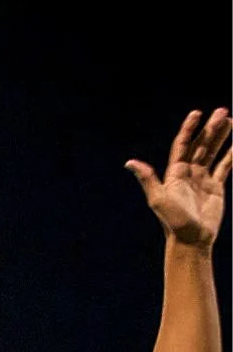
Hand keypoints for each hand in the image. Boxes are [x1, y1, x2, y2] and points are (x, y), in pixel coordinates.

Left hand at [128, 107, 230, 247]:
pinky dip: (231, 155)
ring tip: (230, 120)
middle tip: (222, 112)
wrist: (190, 239)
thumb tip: (129, 162)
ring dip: (221, 137)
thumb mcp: (158, 198)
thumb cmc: (172, 221)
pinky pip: (224, 167)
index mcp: (173, 173)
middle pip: (200, 145)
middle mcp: (187, 173)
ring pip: (213, 152)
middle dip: (211, 129)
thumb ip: (147, 179)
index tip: (197, 113)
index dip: (188, 129)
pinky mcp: (215, 187)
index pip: (182, 145)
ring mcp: (202, 179)